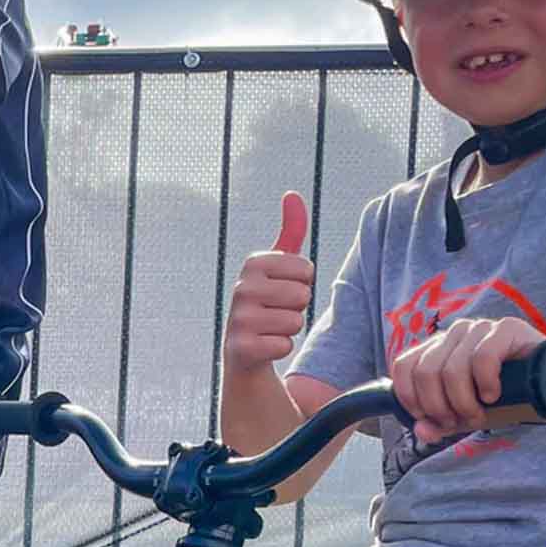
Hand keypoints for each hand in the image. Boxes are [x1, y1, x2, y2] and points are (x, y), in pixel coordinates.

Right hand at [221, 192, 313, 374]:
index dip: (302, 284)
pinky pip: (284, 345)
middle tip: (277, 313)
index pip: (306, 270)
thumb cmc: (268, 303)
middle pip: (302, 295)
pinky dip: (280, 349)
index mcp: (253, 263)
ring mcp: (239, 318)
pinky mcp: (240, 347)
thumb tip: (292, 194)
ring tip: (270, 329)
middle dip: (297, 309)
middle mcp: (241, 287)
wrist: (244, 351)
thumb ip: (291, 231)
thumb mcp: (279, 267)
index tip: (282, 291)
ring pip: (295, 322)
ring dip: (289, 330)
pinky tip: (264, 347)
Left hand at [392, 314, 545, 443]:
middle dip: (439, 406)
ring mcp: (480, 328)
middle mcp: (455, 333)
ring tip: (479, 413)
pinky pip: (482, 358)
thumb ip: (439, 424)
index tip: (429, 418)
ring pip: (452, 369)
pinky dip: (485, 384)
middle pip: (425, 372)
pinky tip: (493, 395)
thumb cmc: (503, 398)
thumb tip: (421, 431)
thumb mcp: (464, 415)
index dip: (410, 397)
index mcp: (438, 348)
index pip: (404, 366)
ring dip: (463, 402)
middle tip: (460, 421)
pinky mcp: (506, 329)